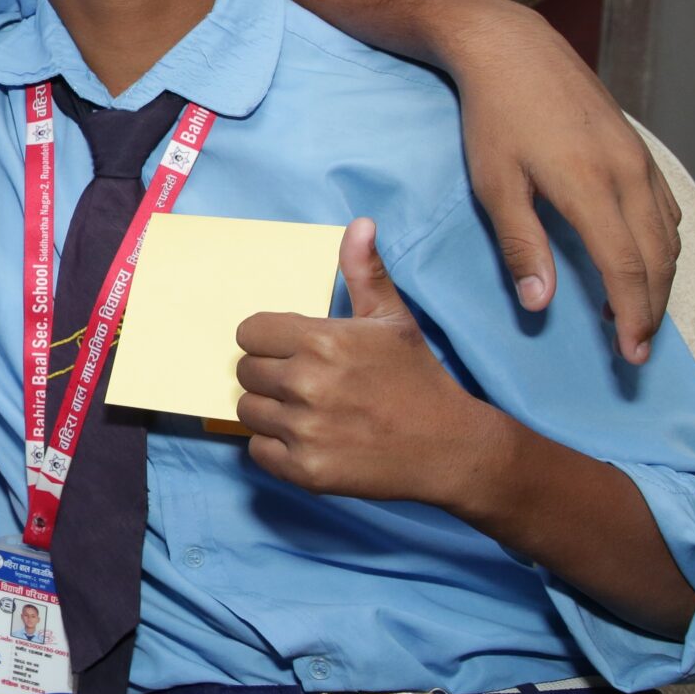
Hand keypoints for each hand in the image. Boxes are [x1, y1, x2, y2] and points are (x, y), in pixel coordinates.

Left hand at [233, 219, 505, 507]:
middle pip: (245, 372)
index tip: (291, 350)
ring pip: (247, 411)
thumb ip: (365, 272)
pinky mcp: (305, 470)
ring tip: (307, 411)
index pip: (249, 332)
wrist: (449, 448)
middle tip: (304, 383)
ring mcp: (304, 429)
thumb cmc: (418, 378)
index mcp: (323, 341)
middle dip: (269, 374)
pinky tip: (310, 438)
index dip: (267, 340)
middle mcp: (307, 383)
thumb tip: (359, 224)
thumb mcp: (393, 320)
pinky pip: (257, 451)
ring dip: (270, 410)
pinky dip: (276, 447)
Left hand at [447, 4, 679, 363]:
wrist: (511, 49)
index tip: (629, 353)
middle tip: (634, 346)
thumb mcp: (494, 184)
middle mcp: (627, 175)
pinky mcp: (637, 148)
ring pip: (667, 235)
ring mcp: (638, 159)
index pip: (627, 270)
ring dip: (658, 279)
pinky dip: (660, 243)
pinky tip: (641, 258)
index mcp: (591, 188)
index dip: (632, 317)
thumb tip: (541, 304)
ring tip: (632, 310)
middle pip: (657, 260)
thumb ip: (520, 245)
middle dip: (650, 309)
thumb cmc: (492, 117)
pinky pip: (664, 207)